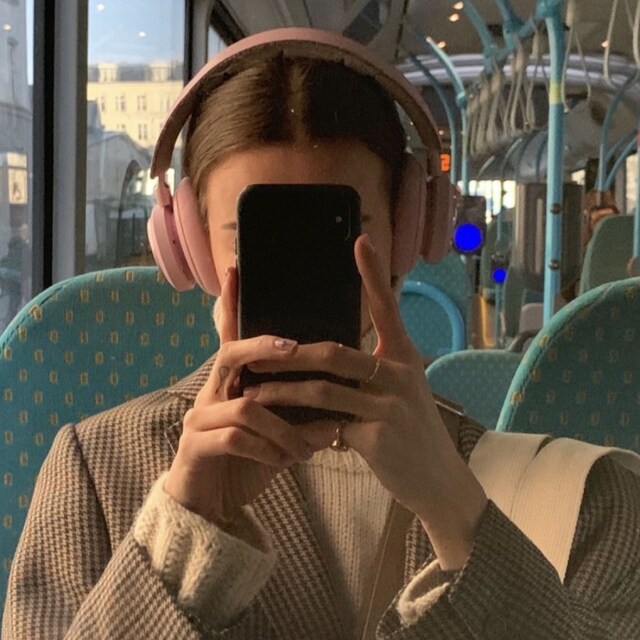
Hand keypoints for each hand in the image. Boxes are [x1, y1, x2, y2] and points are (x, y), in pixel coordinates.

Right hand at [164, 267, 314, 529]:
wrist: (211, 504)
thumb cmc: (248, 461)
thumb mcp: (278, 434)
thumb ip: (301, 415)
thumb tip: (340, 403)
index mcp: (231, 383)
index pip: (230, 337)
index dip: (232, 305)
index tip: (236, 271)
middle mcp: (212, 393)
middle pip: (231, 355)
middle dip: (263, 348)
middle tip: (294, 347)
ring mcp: (201, 418)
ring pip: (245, 405)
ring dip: (282, 426)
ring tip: (306, 447)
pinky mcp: (198, 446)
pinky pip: (237, 438)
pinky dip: (268, 448)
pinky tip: (287, 461)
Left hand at [242, 235, 487, 568]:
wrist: (437, 480)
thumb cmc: (411, 432)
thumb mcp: (400, 392)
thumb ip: (369, 373)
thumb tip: (322, 360)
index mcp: (404, 356)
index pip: (386, 308)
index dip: (373, 274)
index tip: (359, 240)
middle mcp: (399, 373)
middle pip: (333, 352)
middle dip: (287, 354)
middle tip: (252, 351)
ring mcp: (389, 404)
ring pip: (321, 389)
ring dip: (281, 391)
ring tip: (252, 392)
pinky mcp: (377, 436)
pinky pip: (326, 425)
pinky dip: (299, 428)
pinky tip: (280, 431)